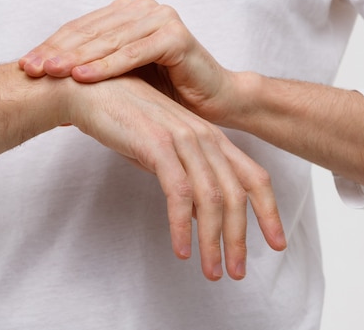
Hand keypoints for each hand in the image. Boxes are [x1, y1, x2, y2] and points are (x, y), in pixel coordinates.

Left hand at [19, 0, 234, 124]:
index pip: (83, 29)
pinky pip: (134, 53)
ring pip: (110, 40)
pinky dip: (107, 66)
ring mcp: (161, 19)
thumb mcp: (123, 80)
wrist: (213, 102)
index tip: (25, 65)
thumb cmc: (167, 93)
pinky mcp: (176, 36)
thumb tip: (50, 88)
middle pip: (92, 31)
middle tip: (31, 69)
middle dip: (58, 51)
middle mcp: (143, 9)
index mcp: (127, 14)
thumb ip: (91, 74)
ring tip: (51, 73)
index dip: (53, 46)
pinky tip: (83, 76)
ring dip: (77, 57)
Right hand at [58, 73, 285, 280]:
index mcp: (209, 137)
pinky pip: (178, 193)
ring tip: (211, 271)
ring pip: (211, 198)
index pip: (252, 177)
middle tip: (237, 272)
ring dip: (213, 240)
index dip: (269, 212)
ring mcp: (181, 139)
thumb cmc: (121, 119)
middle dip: (239, 238)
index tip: (277, 243)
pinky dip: (182, 225)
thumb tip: (198, 216)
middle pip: (236, 194)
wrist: (87, 91)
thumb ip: (183, 178)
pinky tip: (182, 249)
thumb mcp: (161, 150)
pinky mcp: (156, 145)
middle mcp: (203, 137)